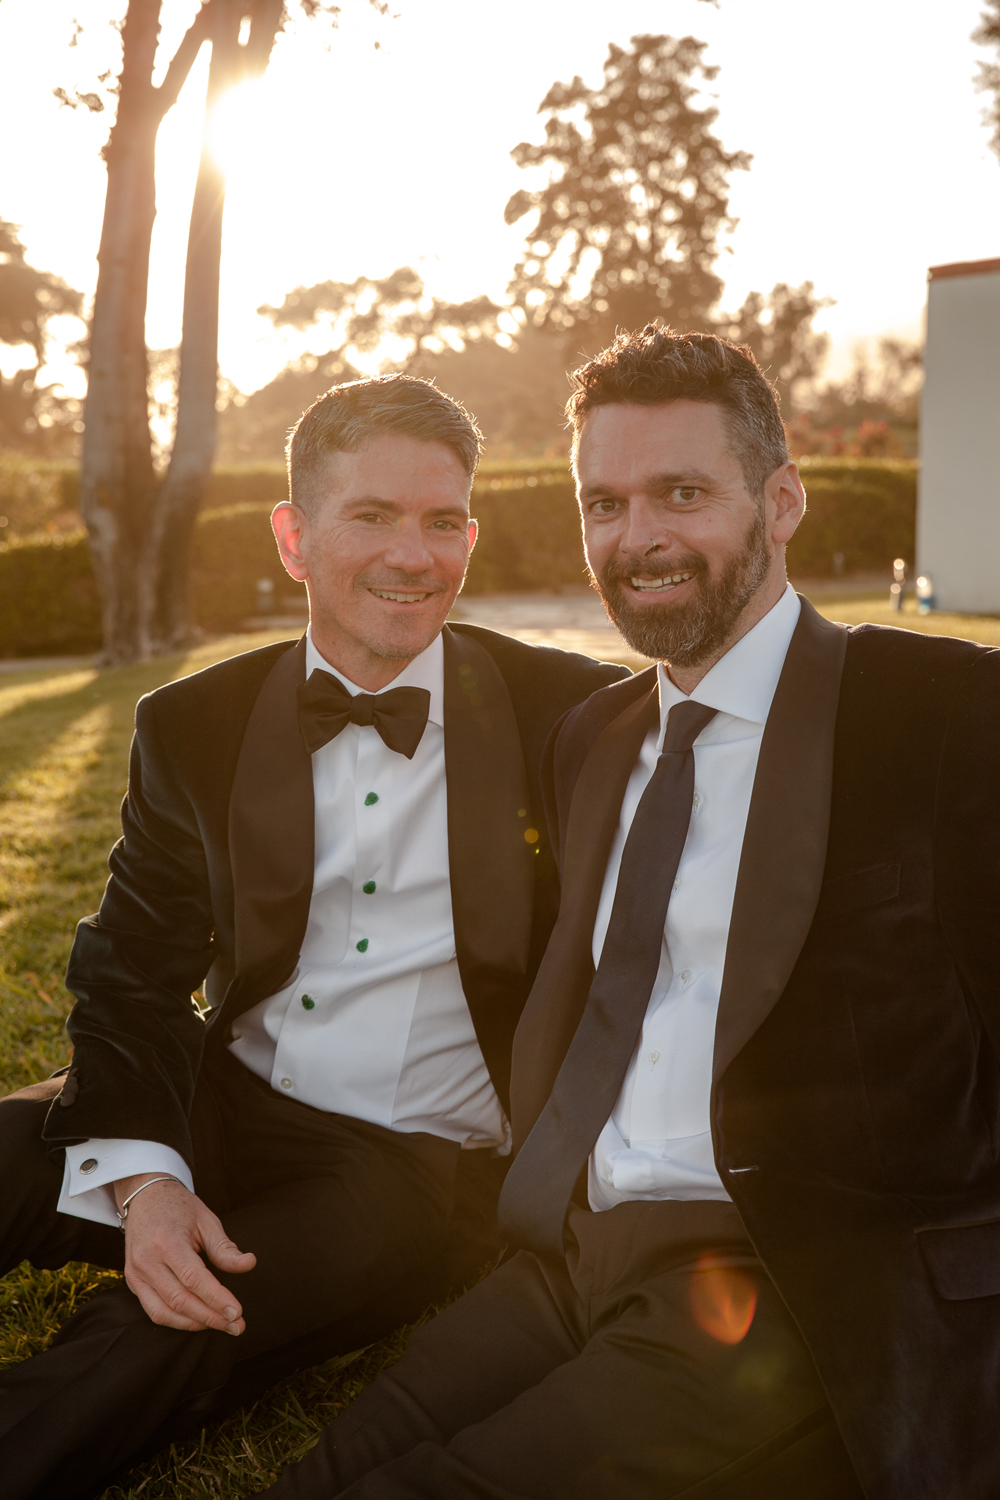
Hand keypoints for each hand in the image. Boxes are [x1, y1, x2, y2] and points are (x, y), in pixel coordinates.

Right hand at [115, 1173, 256, 1333]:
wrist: (145, 1197)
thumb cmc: (179, 1208)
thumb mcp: (206, 1220)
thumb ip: (225, 1247)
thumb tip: (248, 1265)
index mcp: (167, 1241)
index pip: (193, 1278)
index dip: (216, 1298)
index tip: (237, 1312)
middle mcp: (147, 1260)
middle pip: (179, 1300)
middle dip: (211, 1317)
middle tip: (237, 1325)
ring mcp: (136, 1273)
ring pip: (164, 1312)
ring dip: (195, 1323)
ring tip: (222, 1324)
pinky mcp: (133, 1282)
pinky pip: (154, 1310)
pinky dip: (177, 1320)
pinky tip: (198, 1319)